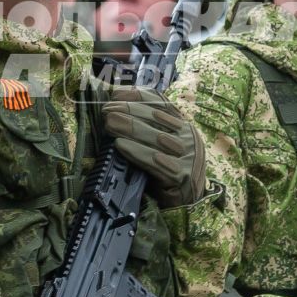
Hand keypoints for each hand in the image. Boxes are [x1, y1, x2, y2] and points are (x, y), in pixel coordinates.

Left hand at [99, 85, 205, 206]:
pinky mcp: (182, 175)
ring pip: (156, 137)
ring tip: (109, 123)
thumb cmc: (169, 169)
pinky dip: (136, 152)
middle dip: (128, 111)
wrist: (190, 202)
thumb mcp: (163, 144)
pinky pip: (155, 161)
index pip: (161, 103)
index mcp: (183, 124)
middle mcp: (188, 136)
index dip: (138, 96)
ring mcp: (187, 156)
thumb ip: (148, 127)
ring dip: (130, 128)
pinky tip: (120, 145)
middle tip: (106, 110)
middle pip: (156, 118)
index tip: (116, 95)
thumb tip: (116, 109)